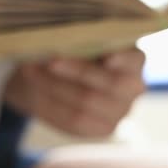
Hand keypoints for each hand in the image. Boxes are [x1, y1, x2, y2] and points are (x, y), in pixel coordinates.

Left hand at [4, 48, 145, 136]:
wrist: (50, 84)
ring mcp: (120, 111)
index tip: (108, 57)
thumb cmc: (66, 54)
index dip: (123, 59)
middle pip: (111, 83)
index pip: (134, 59)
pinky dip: (50, 104)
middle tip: (51, 61)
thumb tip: (58, 39)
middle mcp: (133, 87)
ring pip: (86, 102)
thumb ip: (74, 41)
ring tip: (32, 72)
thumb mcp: (72, 42)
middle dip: (79, 71)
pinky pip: (73, 119)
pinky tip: (34, 90)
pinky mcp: (101, 129)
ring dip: (56, 86)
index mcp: (133, 60)